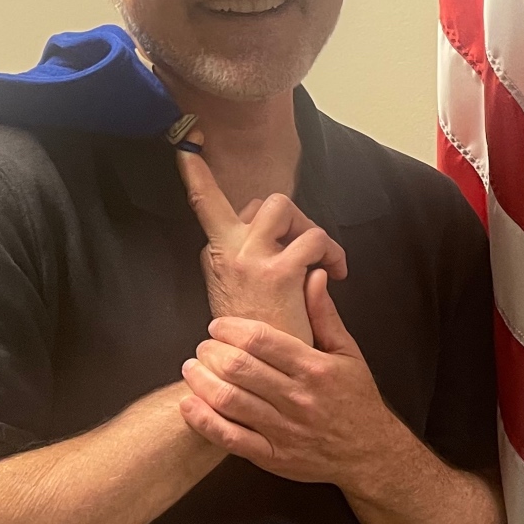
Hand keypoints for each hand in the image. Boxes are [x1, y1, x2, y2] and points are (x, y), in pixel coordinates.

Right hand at [176, 140, 346, 343]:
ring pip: (284, 206)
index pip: (205, 203)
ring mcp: (250, 258)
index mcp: (216, 254)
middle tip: (306, 248)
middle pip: (263, 202)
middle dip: (292, 218)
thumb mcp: (238, 296)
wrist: (256, 376)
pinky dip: (332, 252)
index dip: (197, 175)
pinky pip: (314, 237)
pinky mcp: (279, 271)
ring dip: (310, 229)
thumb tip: (270, 238)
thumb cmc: (259, 338)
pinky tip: (334, 276)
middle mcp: (227, 250)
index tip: (188, 146)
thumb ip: (247, 262)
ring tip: (322, 262)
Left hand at [178, 269, 408, 486]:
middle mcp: (299, 398)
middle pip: (239, 367)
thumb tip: (313, 276)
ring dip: (201, 380)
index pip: (261, 340)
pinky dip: (203, 419)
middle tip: (202, 347)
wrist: (371, 453)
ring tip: (192, 368)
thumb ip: (325, 316)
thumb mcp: (349, 354)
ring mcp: (284, 429)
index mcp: (316, 369)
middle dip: (211, 352)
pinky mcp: (272, 456)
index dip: (230, 328)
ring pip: (229, 400)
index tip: (217, 326)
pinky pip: (229, 437)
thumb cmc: (358, 400)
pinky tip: (190, 404)